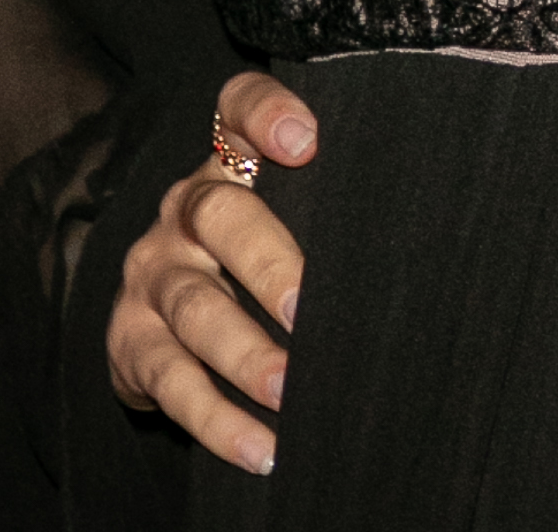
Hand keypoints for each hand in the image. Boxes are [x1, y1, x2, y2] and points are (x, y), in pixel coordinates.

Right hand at [106, 70, 317, 473]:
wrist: (157, 313)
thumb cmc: (250, 252)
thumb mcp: (280, 210)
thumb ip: (325, 195)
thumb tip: (426, 215)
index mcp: (226, 165)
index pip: (235, 109)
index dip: (265, 112)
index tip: (306, 140)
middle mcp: (183, 210)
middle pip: (218, 215)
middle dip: (267, 262)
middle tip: (307, 310)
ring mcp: (152, 275)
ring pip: (194, 307)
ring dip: (243, 353)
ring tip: (289, 391)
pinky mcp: (131, 342)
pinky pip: (171, 382)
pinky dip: (216, 421)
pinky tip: (261, 448)